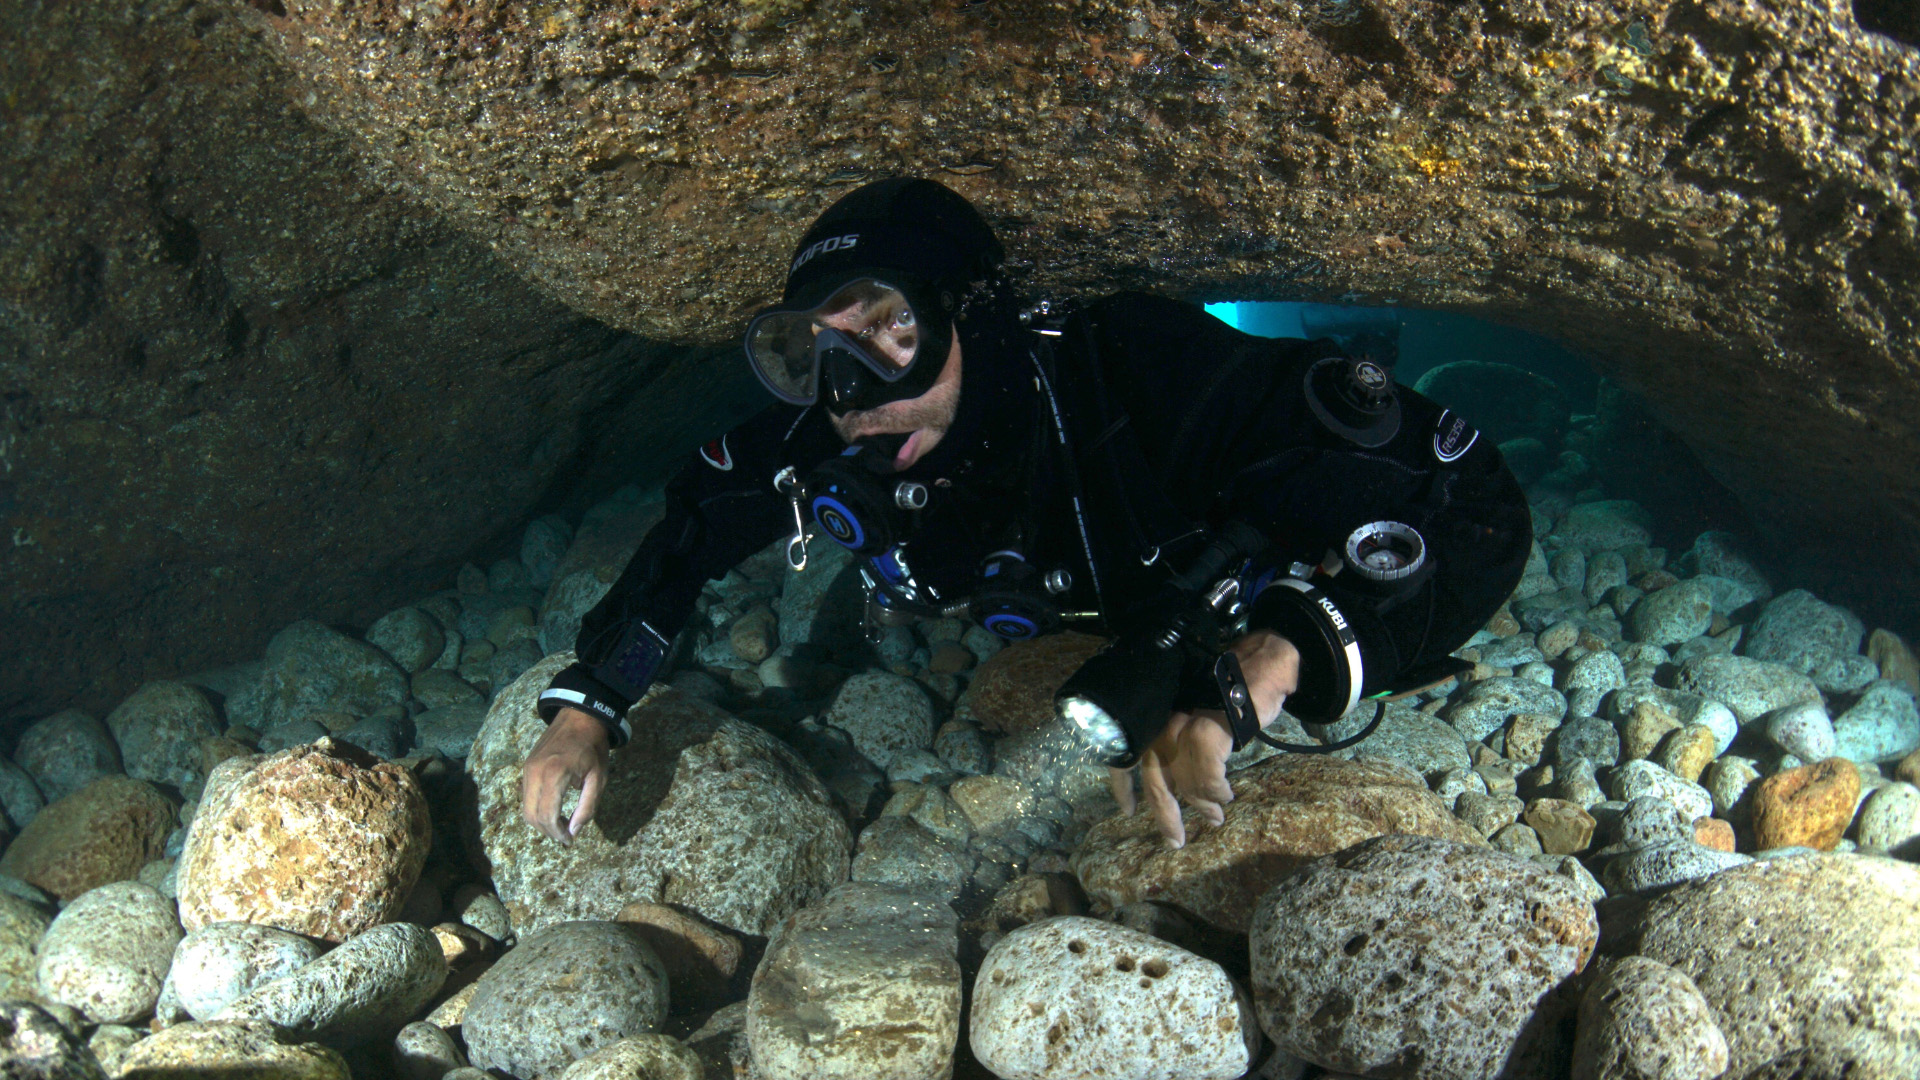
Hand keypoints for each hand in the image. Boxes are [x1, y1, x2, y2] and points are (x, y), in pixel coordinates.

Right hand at [520, 707, 610, 844]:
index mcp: (555, 775)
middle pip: (531, 816)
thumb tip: (574, 831)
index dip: (558, 833)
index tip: (570, 840)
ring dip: (541, 822)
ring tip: (561, 825)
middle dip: (547, 831)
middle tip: (566, 836)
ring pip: (525, 808)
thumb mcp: (598, 778)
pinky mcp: (527, 766)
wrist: (580, 716)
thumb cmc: (593, 747)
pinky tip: (554, 810)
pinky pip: (526, 795)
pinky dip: (537, 808)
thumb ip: (587, 807)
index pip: (547, 816)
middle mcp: (535, 772)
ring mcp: (528, 768)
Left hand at [1107, 631, 1301, 847]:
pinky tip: (1226, 796)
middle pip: (1152, 778)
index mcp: (1153, 718)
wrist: (1260, 664)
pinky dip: (1216, 791)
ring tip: (1214, 818)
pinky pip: (1207, 776)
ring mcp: (1183, 724)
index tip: (1126, 810)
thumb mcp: (1194, 715)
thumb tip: (1177, 784)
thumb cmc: (1229, 691)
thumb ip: (1180, 742)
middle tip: (1174, 840)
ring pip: (1182, 781)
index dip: (1121, 786)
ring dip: (1200, 805)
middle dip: (1164, 814)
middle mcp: (1162, 721)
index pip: (1124, 755)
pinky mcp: (1209, 731)